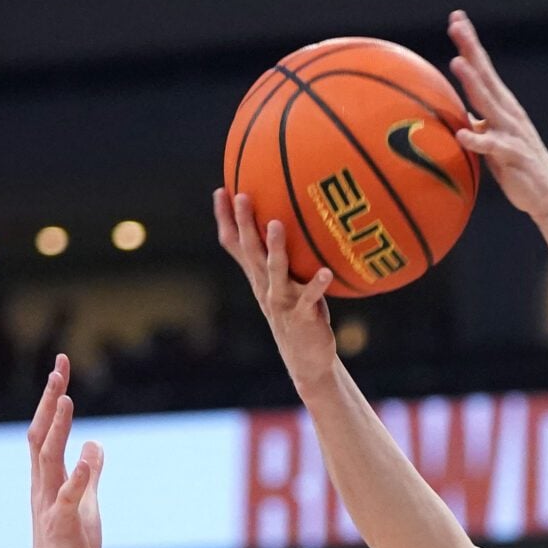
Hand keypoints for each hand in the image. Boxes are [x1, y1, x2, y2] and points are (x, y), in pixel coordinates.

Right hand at [24, 358, 102, 547]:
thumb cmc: (71, 543)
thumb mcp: (86, 501)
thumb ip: (90, 474)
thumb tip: (95, 445)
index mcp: (48, 476)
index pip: (46, 429)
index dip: (52, 398)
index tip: (60, 367)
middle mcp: (43, 484)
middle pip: (41, 434)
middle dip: (49, 401)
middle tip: (58, 369)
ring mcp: (49, 502)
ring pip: (48, 459)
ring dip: (57, 429)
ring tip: (64, 399)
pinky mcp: (60, 524)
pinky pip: (66, 497)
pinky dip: (75, 477)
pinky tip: (85, 457)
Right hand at [214, 189, 339, 384]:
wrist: (306, 358)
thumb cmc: (301, 312)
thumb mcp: (287, 282)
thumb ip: (286, 257)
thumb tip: (293, 222)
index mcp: (258, 276)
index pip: (235, 244)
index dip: (225, 219)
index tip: (221, 189)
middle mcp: (265, 286)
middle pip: (250, 251)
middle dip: (245, 223)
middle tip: (242, 195)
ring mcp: (282, 301)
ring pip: (275, 270)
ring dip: (276, 247)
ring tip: (277, 224)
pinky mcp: (302, 316)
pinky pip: (309, 297)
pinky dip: (317, 285)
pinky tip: (327, 272)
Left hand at [447, 11, 547, 221]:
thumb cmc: (517, 169)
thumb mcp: (493, 143)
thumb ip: (480, 126)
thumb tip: (462, 117)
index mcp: (503, 107)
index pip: (484, 70)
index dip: (470, 45)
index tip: (456, 19)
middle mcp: (509, 114)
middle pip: (486, 76)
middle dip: (471, 49)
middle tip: (456, 24)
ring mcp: (513, 133)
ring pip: (490, 104)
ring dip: (473, 83)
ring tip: (457, 63)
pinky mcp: (515, 157)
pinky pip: (493, 147)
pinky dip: (478, 140)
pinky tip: (463, 134)